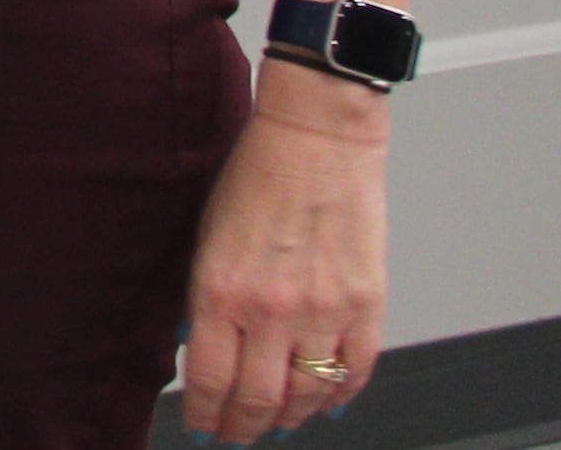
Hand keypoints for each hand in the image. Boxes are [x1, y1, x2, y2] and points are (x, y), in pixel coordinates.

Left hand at [181, 71, 392, 439]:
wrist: (318, 139)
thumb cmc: (257, 176)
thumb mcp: (207, 234)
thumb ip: (204, 295)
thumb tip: (193, 342)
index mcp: (220, 290)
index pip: (210, 379)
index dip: (206, 414)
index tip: (203, 426)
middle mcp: (271, 310)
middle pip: (258, 400)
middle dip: (243, 427)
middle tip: (236, 435)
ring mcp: (323, 312)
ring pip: (308, 394)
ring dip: (290, 418)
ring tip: (277, 423)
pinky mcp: (367, 306)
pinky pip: (355, 371)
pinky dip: (339, 395)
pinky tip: (326, 402)